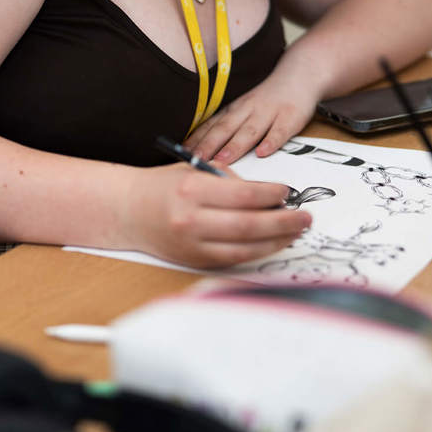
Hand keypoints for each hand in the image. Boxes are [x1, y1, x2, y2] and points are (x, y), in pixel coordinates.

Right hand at [123, 163, 311, 268]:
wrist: (127, 211)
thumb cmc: (164, 186)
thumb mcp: (193, 170)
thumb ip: (228, 180)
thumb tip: (267, 194)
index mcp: (191, 190)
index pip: (243, 195)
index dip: (270, 196)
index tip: (287, 193)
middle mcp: (191, 220)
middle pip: (248, 225)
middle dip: (283, 222)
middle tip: (305, 217)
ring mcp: (192, 244)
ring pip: (245, 248)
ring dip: (276, 241)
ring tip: (296, 232)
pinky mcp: (194, 261)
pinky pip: (234, 259)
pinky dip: (257, 252)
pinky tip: (273, 243)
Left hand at [184, 70, 320, 162]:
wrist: (301, 73)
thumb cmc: (269, 97)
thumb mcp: (244, 107)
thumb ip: (226, 126)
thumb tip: (200, 147)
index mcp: (235, 109)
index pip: (212, 125)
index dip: (197, 139)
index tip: (182, 153)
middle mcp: (249, 110)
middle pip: (225, 128)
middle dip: (209, 145)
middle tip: (195, 159)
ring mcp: (269, 113)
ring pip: (250, 130)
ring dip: (235, 145)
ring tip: (222, 160)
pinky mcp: (290, 118)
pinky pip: (280, 131)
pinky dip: (271, 141)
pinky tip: (263, 153)